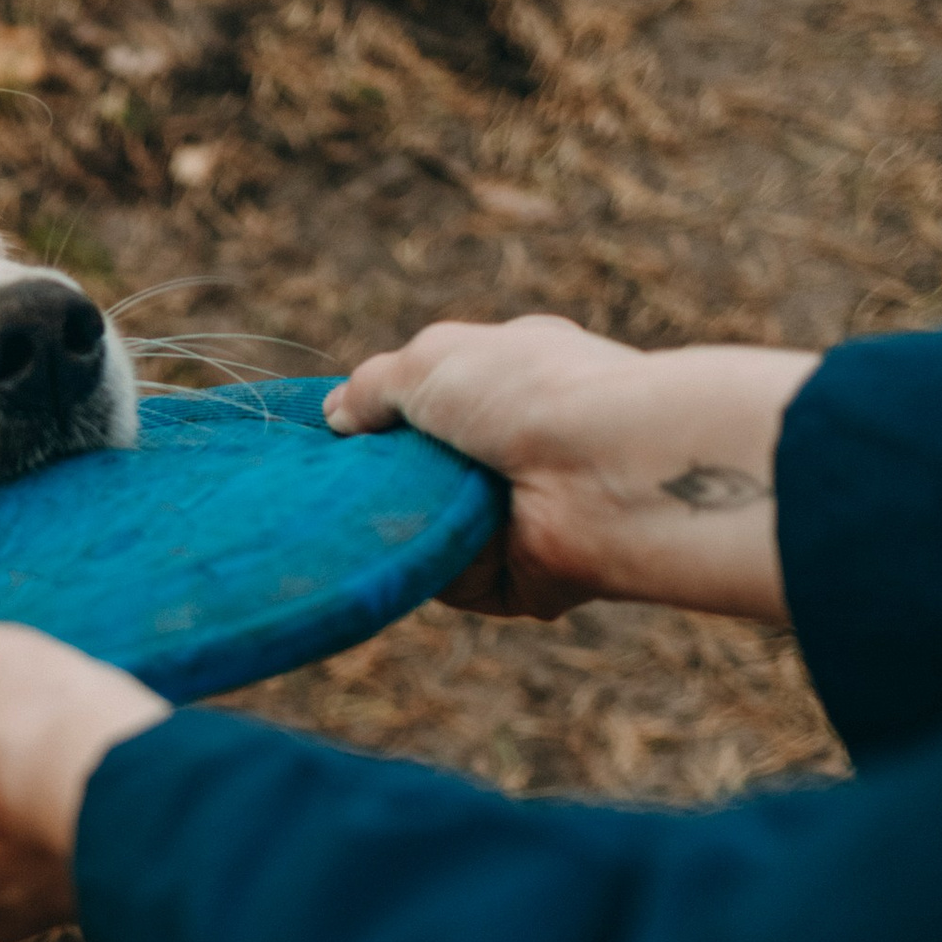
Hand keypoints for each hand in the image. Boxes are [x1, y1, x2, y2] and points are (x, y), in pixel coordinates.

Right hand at [326, 316, 816, 623]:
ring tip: (384, 510)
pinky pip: (449, 582)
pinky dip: (433, 567)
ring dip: (402, 522)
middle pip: (423, 471)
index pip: (435, 398)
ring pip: (428, 528)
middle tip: (340, 480)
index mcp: (511, 378)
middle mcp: (521, 446)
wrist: (606, 470)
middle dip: (381, 476)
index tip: (342, 430)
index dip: (386, 414)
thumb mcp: (431, 360)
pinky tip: (426, 549)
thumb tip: (335, 417)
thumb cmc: (527, 395)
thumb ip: (373, 385)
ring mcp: (521, 514)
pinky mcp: (519, 578)